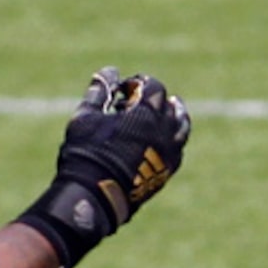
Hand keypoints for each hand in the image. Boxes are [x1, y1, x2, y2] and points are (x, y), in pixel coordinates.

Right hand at [19, 67, 191, 266]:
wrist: (95, 196)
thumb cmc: (87, 153)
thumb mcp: (87, 116)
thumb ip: (99, 91)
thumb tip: (109, 71)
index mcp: (147, 113)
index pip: (153, 87)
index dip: (138, 83)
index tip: (122, 90)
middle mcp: (165, 131)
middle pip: (170, 105)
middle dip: (154, 99)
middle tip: (137, 102)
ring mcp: (170, 153)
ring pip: (181, 127)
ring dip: (172, 116)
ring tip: (160, 114)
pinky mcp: (168, 172)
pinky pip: (177, 149)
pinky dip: (171, 139)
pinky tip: (159, 139)